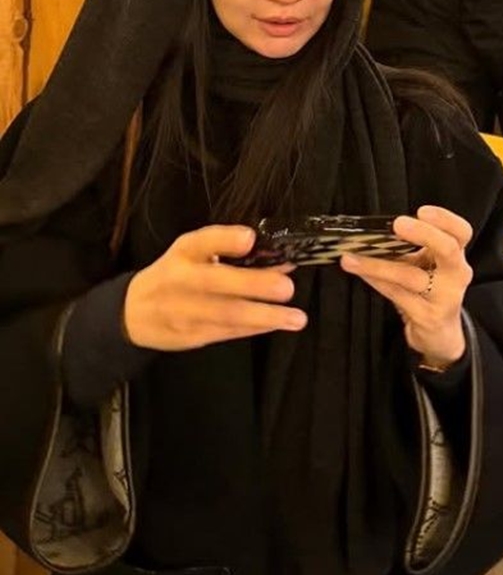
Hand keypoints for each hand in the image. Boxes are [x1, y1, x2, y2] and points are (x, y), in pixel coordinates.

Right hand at [122, 222, 307, 353]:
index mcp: (182, 253)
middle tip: (286, 287)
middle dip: (254, 285)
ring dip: (265, 316)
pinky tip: (277, 325)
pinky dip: (255, 329)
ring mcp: (187, 312)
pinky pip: (228, 332)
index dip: (224, 239)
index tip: (249, 237)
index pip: (201, 242)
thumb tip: (274, 254)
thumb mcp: (190, 253)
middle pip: (217, 283)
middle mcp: (182, 280)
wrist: (135, 313)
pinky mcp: (193, 336)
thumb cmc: (172, 275)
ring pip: (228, 314)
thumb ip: (225, 251)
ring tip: (295, 317)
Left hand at [340, 207, 472, 369]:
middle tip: (398, 224)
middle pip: (447, 249)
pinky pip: (397, 294)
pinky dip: (377, 281)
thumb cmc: (431, 292)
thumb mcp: (429, 266)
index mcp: (456, 256)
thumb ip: (412, 247)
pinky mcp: (427, 316)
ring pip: (411, 276)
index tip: (422, 211)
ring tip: (353, 257)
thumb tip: (375, 229)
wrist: (441, 335)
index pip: (461, 232)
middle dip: (423, 233)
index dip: (445, 219)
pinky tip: (361, 273)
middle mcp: (456, 275)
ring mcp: (444, 297)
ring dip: (378, 264)